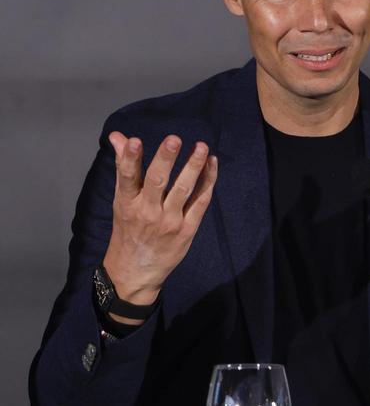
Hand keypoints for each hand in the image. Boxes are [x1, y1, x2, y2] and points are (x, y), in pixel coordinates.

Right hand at [101, 131, 217, 323]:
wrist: (135, 271)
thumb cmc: (128, 230)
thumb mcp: (121, 201)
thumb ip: (124, 167)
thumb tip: (118, 137)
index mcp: (127, 203)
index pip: (127, 178)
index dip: (130, 159)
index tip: (134, 141)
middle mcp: (147, 212)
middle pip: (157, 181)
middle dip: (165, 159)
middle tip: (174, 139)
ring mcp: (169, 221)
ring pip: (183, 189)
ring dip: (194, 166)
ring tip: (202, 147)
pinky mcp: (187, 229)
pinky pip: (200, 202)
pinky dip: (208, 182)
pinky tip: (212, 164)